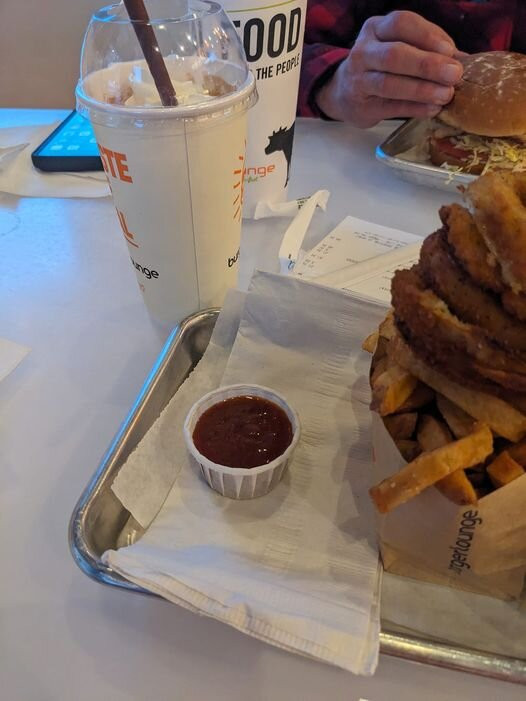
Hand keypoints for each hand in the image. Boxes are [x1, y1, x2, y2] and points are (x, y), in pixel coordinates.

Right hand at [315, 11, 463, 126]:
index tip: (451, 50)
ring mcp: (359, 79)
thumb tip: (467, 60)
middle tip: (454, 75)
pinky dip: (413, 109)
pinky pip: (390, 107)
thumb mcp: (399, 48)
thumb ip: (428, 50)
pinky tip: (432, 110)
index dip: (427, 35)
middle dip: (427, 65)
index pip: (401, 23)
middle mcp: (363, 51)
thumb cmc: (381, 67)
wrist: (344, 93)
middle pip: (395, 55)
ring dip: (421, 90)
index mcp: (376, 28)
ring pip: (389, 83)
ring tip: (446, 95)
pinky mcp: (361, 106)